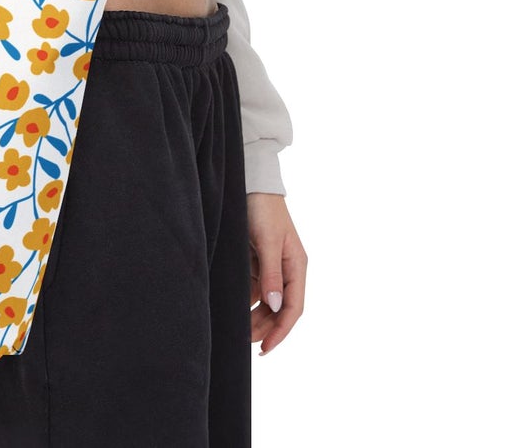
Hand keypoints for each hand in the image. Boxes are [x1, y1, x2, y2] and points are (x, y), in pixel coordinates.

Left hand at [247, 192, 305, 353]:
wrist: (250, 183)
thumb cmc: (263, 208)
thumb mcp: (268, 241)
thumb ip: (272, 274)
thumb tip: (276, 306)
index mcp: (296, 265)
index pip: (293, 307)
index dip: (281, 330)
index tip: (266, 347)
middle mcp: (286, 269)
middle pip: (279, 308)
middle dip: (265, 326)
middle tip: (246, 341)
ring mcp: (271, 265)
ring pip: (266, 301)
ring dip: (255, 316)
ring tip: (238, 329)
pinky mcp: (256, 260)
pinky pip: (253, 287)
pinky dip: (246, 300)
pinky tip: (234, 307)